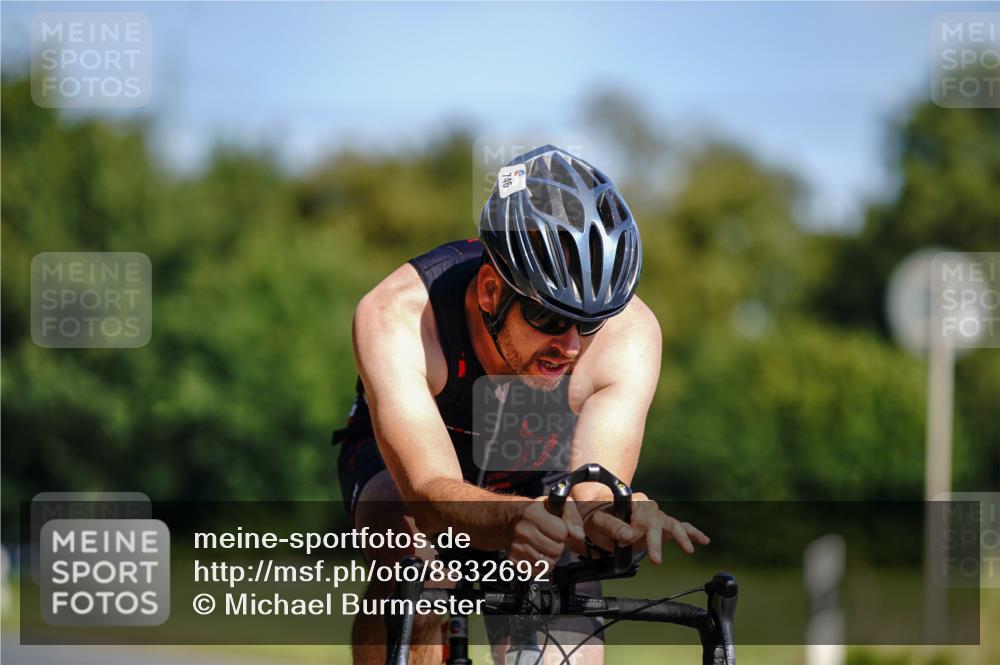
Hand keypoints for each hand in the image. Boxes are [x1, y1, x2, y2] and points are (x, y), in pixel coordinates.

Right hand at [507, 496, 585, 568]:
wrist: (511, 519)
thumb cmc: (536, 512)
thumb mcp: (556, 504)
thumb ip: (572, 517)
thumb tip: (578, 535)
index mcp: (532, 513)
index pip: (562, 533)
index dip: (563, 532)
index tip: (557, 527)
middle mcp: (522, 530)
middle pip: (555, 550)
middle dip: (558, 546)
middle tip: (552, 538)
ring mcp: (516, 547)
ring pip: (547, 563)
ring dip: (550, 557)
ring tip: (545, 547)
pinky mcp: (514, 560)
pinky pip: (537, 572)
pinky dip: (541, 566)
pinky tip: (539, 555)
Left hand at [585, 492, 709, 563]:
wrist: (601, 513)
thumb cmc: (597, 515)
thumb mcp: (597, 521)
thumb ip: (611, 526)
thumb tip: (627, 536)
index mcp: (631, 500)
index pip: (638, 515)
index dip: (634, 529)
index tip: (625, 541)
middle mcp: (647, 506)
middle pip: (656, 522)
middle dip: (656, 541)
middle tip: (656, 560)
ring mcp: (656, 515)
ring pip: (673, 524)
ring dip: (681, 537)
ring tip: (688, 550)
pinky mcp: (663, 524)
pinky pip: (681, 527)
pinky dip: (693, 533)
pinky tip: (704, 540)